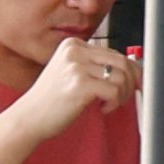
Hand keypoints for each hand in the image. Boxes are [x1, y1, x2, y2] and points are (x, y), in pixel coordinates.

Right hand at [14, 37, 138, 140]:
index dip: (131, 70)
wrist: (28, 118)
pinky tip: (103, 108)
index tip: (136, 83)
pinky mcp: (80, 84)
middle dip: (131, 82)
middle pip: (123, 62)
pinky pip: (115, 90)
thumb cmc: (51, 99)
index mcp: (73, 45)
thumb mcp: (72, 73)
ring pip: (122, 77)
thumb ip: (97, 66)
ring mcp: (77, 67)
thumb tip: (135, 67)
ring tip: (111, 103)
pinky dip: (115, 102)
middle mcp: (75, 52)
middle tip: (125, 97)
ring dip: (123, 94)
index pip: (115, 52)